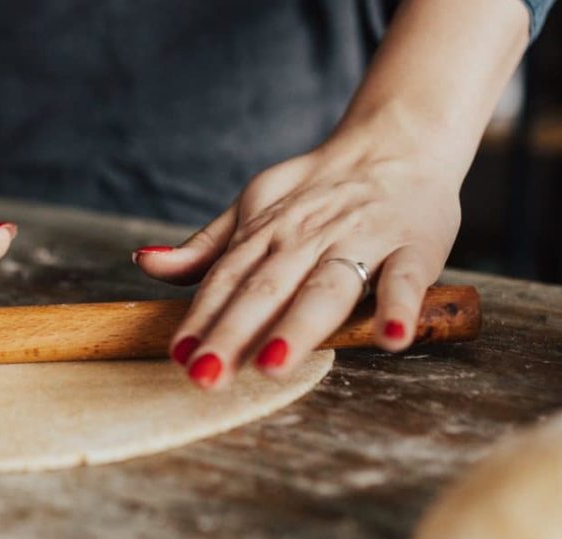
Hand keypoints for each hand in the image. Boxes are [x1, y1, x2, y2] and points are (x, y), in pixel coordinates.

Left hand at [134, 129, 463, 388]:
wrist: (398, 141)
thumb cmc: (321, 188)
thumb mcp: (254, 205)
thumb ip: (207, 246)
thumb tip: (146, 264)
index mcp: (268, 232)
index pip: (227, 280)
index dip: (201, 318)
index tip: (178, 357)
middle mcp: (309, 238)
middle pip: (266, 290)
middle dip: (233, 333)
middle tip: (206, 376)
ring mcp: (362, 242)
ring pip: (325, 288)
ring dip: (299, 326)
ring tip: (273, 365)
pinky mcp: (415, 248)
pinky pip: (405, 280)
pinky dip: (399, 307)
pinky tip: (392, 338)